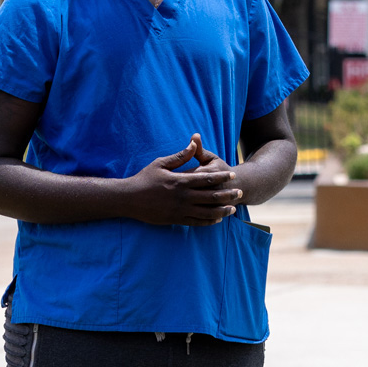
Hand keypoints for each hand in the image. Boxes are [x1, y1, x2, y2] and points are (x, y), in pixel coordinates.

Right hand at [118, 134, 242, 226]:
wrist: (128, 199)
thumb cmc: (144, 179)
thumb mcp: (160, 163)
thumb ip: (179, 156)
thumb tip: (193, 144)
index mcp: (180, 181)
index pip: (207, 179)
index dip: (222, 177)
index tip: (232, 176)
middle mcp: (183, 197)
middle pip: (211, 196)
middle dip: (227, 194)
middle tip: (239, 193)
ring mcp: (180, 210)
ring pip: (207, 212)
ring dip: (222, 210)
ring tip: (233, 208)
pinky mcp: (175, 220)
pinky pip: (196, 222)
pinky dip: (208, 221)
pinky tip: (217, 220)